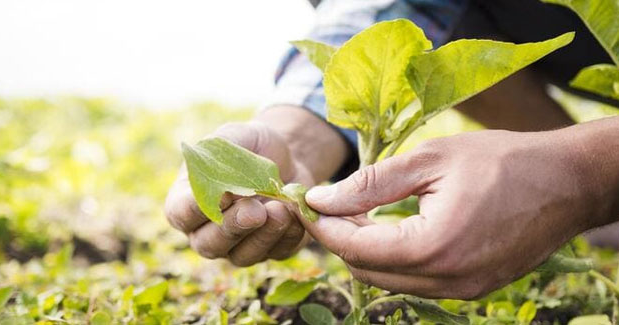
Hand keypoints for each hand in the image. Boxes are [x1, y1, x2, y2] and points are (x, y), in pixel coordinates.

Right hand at [165, 121, 312, 265]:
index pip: (181, 214)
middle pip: (209, 244)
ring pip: (242, 256)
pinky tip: (295, 214)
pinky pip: (277, 253)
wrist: (288, 157)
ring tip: (280, 209)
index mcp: (188, 201)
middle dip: (232, 227)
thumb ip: (220, 156)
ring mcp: (238, 245)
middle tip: (254, 210)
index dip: (196, 209)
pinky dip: (288, 236)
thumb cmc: (250, 146)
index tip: (221, 195)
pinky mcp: (271, 250)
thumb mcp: (234, 136)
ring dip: (262, 236)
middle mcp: (207, 231)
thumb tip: (223, 188)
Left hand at [302, 129, 606, 298]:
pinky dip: (394, 258)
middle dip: (340, 239)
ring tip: (356, 212)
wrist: (567, 182)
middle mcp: (446, 280)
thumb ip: (370, 183)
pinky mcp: (472, 289)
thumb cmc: (502, 161)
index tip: (305, 203)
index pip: (355, 248)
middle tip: (327, 205)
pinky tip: (390, 228)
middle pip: (366, 271)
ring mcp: (462, 291)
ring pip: (389, 281)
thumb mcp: (430, 160)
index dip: (323, 226)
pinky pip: (416, 281)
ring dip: (365, 250)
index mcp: (433, 247)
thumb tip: (320, 198)